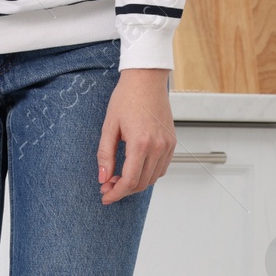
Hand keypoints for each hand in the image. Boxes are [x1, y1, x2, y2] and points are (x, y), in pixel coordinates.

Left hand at [97, 68, 174, 204]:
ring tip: (119, 177)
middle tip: (108, 186)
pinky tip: (135, 168)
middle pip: (141, 183)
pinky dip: (148, 174)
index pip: (129, 181)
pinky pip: (161, 168)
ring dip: (136, 183)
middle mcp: (158, 146)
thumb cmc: (127, 97)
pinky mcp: (172, 142)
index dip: (116, 193)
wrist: (146, 79)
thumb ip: (105, 155)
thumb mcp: (109, 126)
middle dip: (123, 190)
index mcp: (140, 143)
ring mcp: (167, 145)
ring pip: (152, 178)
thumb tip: (103, 178)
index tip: (105, 196)